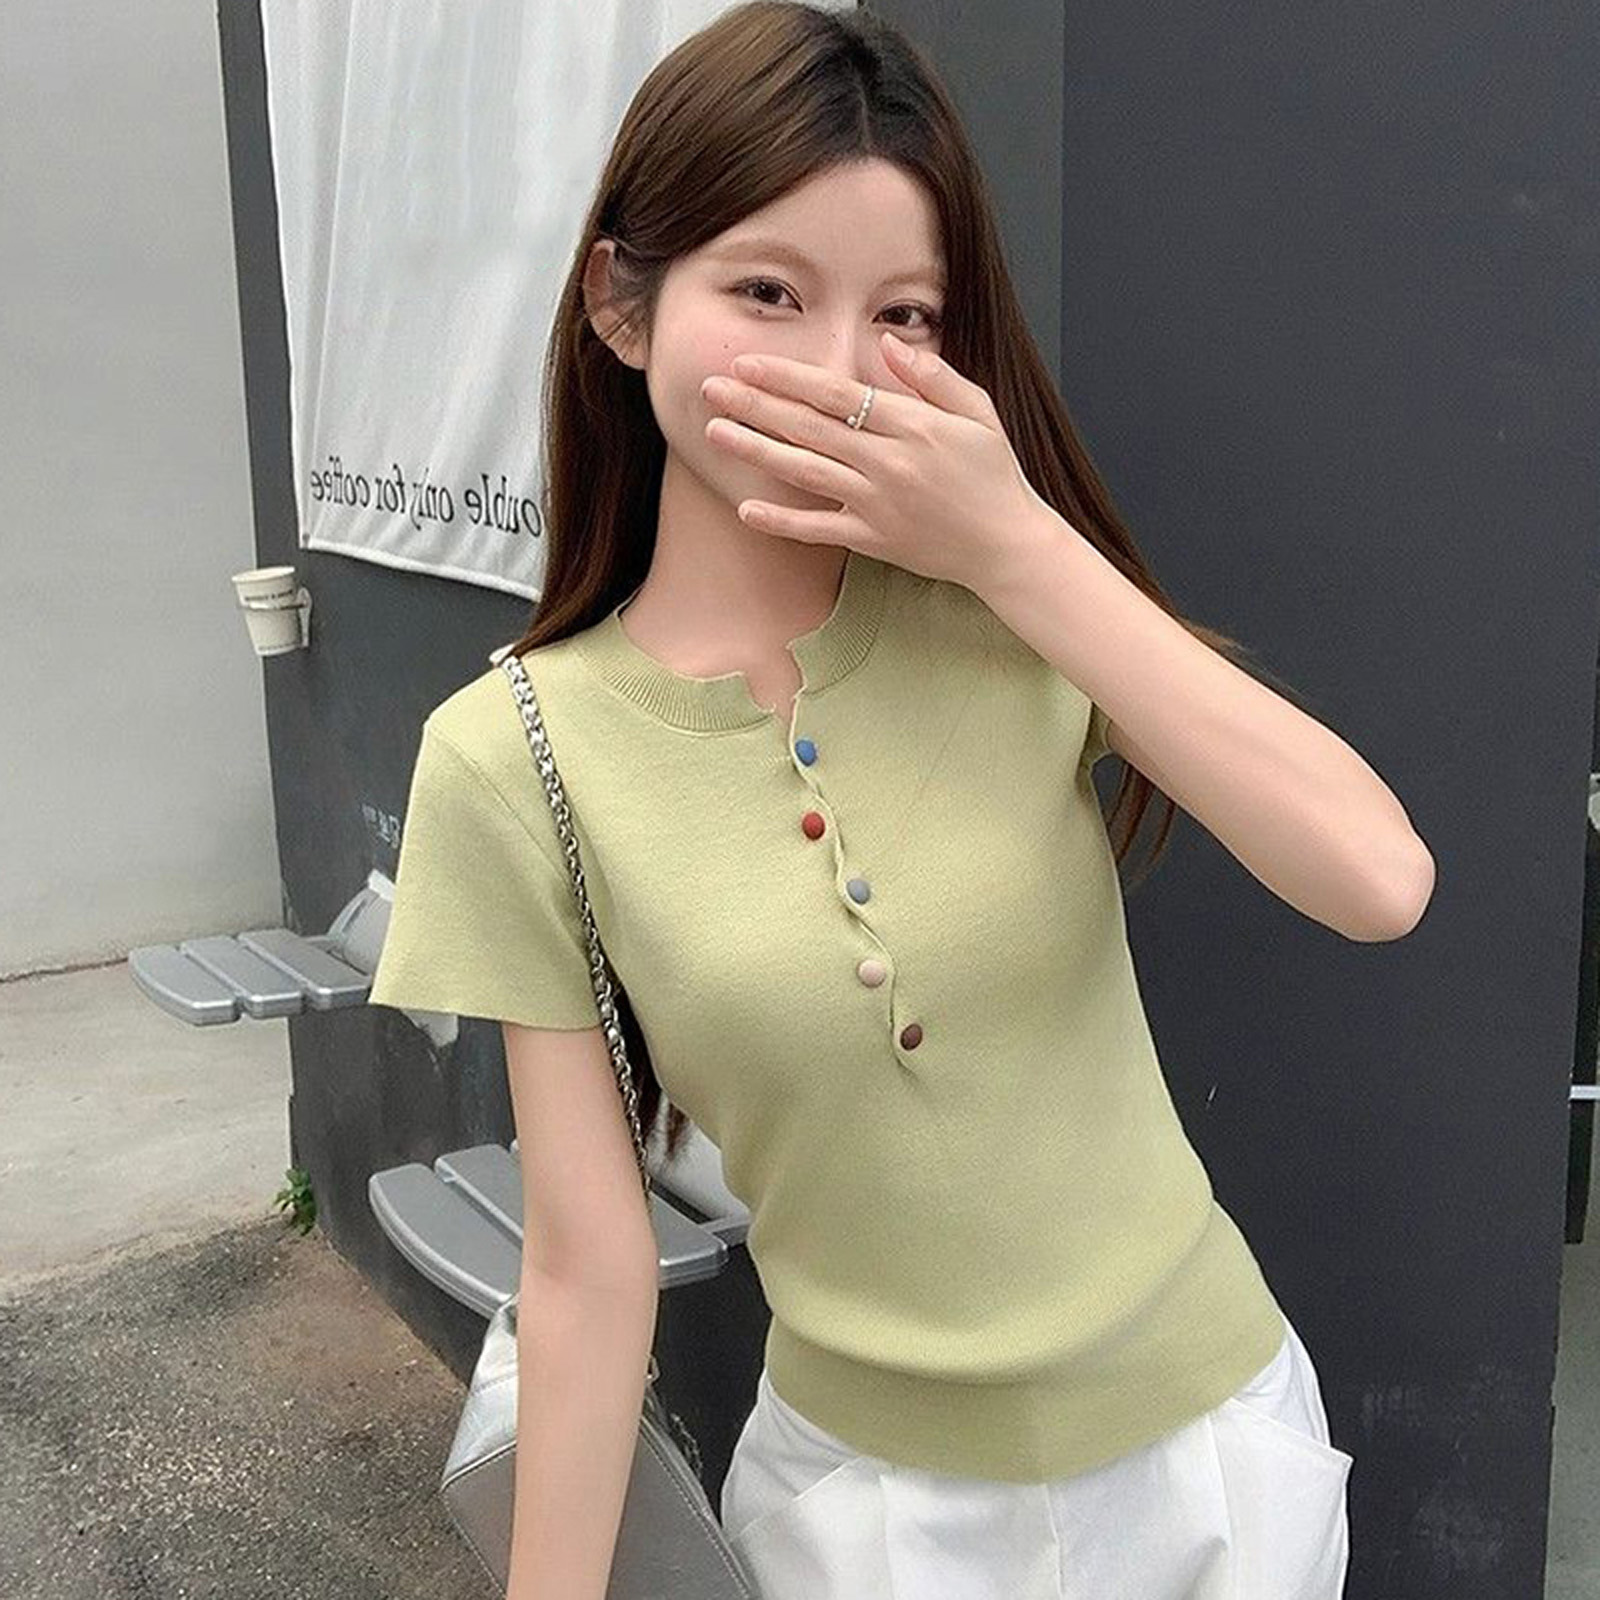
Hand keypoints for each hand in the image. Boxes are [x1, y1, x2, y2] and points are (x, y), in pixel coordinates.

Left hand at [700, 329, 1047, 590]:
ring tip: (715, 432)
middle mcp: (888, 461)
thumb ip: (933, 376)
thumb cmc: (993, 475)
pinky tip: (745, 508)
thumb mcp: (978, 412)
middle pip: (809, 426)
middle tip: (711, 387)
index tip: (750, 363)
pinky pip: (818, 529)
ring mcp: (877, 503)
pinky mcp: (872, 539)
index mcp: (913, 424)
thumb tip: (888, 343)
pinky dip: (781, 521)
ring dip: (756, 451)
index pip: (837, 393)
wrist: (1007, 546)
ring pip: (804, 472)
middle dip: (756, 404)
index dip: (789, 377)